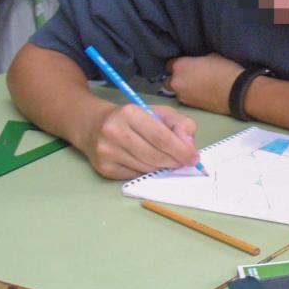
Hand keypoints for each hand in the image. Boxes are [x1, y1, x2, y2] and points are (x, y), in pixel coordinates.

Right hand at [80, 103, 198, 178]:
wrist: (94, 125)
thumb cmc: (133, 118)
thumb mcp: (158, 112)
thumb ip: (180, 124)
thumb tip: (189, 146)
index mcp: (130, 113)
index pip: (161, 137)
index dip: (181, 150)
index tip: (194, 158)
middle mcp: (114, 132)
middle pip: (155, 156)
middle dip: (175, 161)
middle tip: (184, 162)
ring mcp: (106, 152)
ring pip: (146, 168)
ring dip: (162, 167)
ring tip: (166, 160)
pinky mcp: (103, 168)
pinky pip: (135, 175)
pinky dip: (148, 172)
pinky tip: (149, 163)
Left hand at [165, 53, 244, 114]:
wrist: (236, 92)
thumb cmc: (225, 69)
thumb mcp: (211, 56)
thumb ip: (197, 60)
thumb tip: (195, 63)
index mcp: (179, 66)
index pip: (169, 64)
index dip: (179, 63)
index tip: (188, 64)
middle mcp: (175, 81)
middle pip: (169, 79)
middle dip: (177, 77)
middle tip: (191, 75)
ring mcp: (181, 95)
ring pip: (177, 89)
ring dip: (184, 87)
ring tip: (198, 85)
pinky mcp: (189, 105)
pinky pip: (185, 97)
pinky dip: (190, 94)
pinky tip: (202, 92)